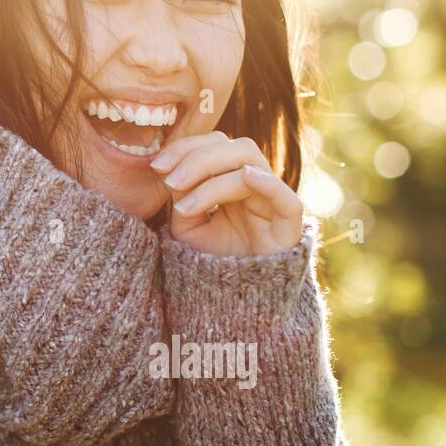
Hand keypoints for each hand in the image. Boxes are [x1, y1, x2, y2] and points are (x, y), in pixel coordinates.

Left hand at [149, 132, 304, 256]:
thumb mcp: (187, 227)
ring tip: (185, 203)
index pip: (216, 144)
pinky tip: (245, 177)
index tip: (157, 165)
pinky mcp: (289, 229)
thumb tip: (172, 170)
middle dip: (197, 158)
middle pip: (235, 147)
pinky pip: (287, 199)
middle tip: (169, 180)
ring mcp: (273, 204)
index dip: (187, 147)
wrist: (231, 301)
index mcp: (232, 181)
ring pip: (252, 164)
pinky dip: (268, 183)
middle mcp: (256, 186)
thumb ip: (182, 197)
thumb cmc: (211, 262)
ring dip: (214, 174)